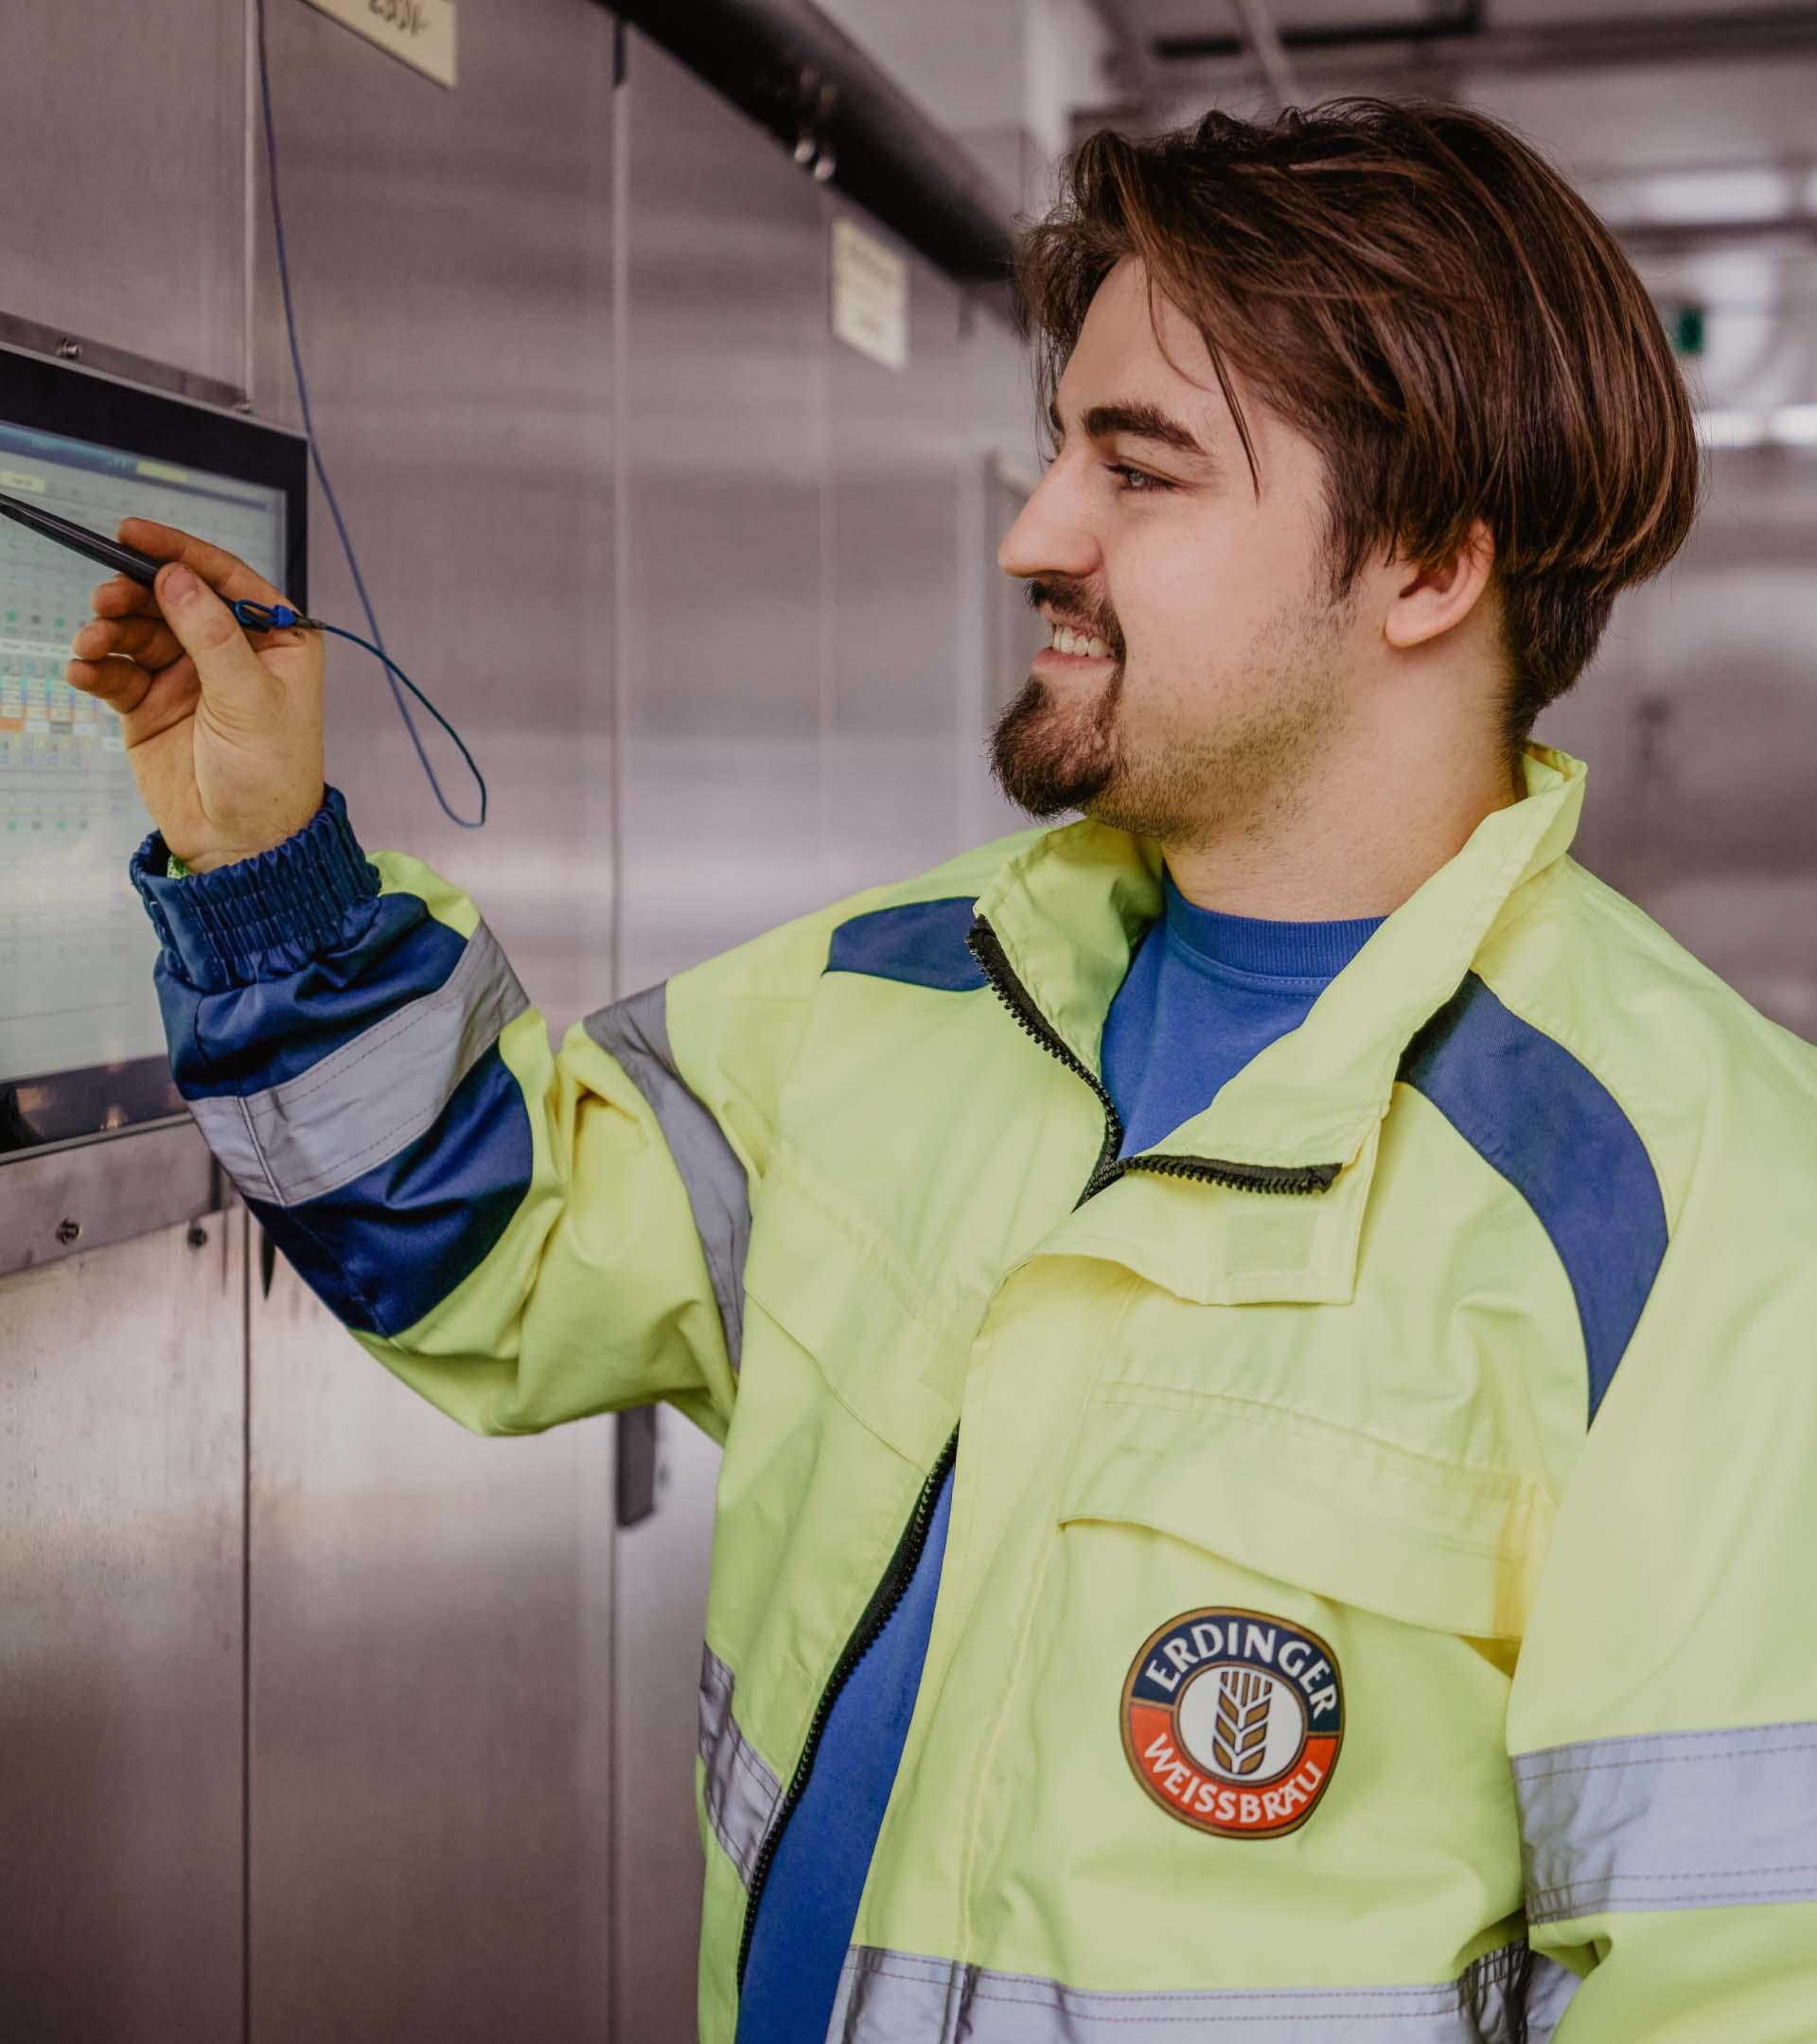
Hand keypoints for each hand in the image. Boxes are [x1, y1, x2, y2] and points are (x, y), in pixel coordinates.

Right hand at [65, 518, 325, 872]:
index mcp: (274, 640)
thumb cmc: (271, 777)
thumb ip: (211, 635)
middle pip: (170, 597)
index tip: (133, 533)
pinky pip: (116, 670)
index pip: (224, 578)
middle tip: (106, 598)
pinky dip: (96, 665)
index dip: (178, 551)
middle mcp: (229, 651)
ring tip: (92, 641)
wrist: (243, 844)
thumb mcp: (249, 699)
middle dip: (133, 592)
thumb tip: (176, 576)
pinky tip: (84, 669)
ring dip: (109, 628)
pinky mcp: (150, 704)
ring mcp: (187, 676)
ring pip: (136, 629)